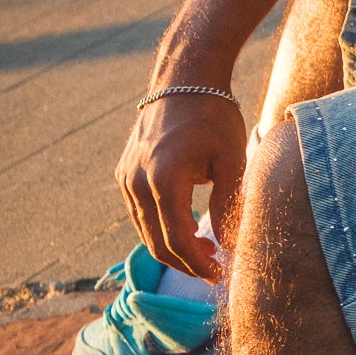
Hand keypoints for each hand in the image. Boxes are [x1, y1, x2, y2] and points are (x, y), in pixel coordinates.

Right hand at [116, 95, 247, 280]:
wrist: (184, 80)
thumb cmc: (213, 117)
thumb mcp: (231, 161)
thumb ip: (228, 205)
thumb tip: (229, 245)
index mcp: (163, 180)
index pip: (177, 240)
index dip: (198, 263)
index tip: (219, 273)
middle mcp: (135, 182)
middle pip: (156, 243)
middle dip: (185, 262)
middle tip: (213, 270)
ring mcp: (125, 178)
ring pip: (145, 231)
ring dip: (172, 247)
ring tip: (205, 249)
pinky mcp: (124, 173)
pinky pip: (140, 213)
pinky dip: (161, 227)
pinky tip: (188, 226)